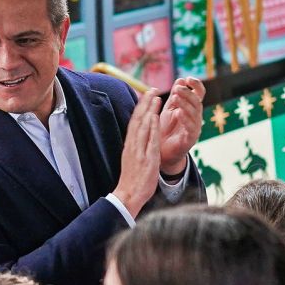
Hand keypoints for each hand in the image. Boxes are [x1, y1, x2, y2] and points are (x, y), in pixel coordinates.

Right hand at [112, 89, 161, 217]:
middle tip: (153, 89)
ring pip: (143, 126)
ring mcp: (139, 151)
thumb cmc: (133, 179)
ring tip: (156, 97)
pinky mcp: (146, 159)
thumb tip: (141, 138)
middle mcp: (132, 145)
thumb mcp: (134, 160)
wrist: (128, 195)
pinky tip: (156, 117)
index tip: (147, 96)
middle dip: (145, 103)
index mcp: (130, 145)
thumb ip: (138, 148)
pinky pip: (150, 140)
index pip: (135, 122)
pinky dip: (152, 128)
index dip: (141, 108)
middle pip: (138, 120)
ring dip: (149, 110)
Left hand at [159, 78, 203, 175]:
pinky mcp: (191, 139)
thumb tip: (181, 80)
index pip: (199, 93)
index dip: (196, 85)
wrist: (160, 152)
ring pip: (195, 113)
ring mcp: (195, 128)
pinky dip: (185, 119)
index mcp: (192, 108)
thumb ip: (175, 96)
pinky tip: (178, 113)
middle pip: (197, 101)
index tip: (188, 78)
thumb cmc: (165, 129)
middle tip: (177, 88)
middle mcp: (196, 117)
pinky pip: (191, 128)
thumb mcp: (169, 109)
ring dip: (185, 104)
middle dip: (188, 93)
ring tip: (175, 97)